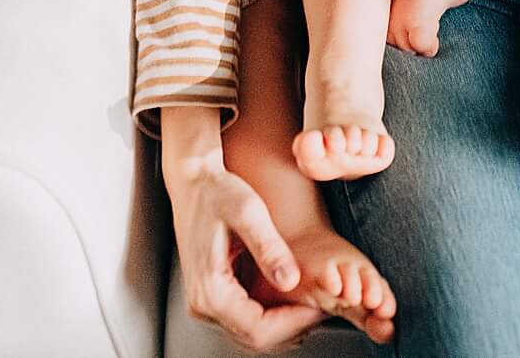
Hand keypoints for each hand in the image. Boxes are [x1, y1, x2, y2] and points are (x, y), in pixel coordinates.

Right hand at [164, 151, 326, 350]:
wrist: (193, 182)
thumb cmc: (218, 191)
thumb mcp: (249, 212)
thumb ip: (270, 248)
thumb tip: (291, 281)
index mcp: (210, 290)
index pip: (258, 329)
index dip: (295, 322)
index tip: (323, 307)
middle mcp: (203, 304)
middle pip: (255, 337)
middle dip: (293, 325)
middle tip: (326, 304)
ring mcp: (206, 303)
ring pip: (251, 331)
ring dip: (285, 322)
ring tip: (315, 300)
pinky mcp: (213, 295)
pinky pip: (245, 318)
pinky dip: (272, 313)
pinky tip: (295, 295)